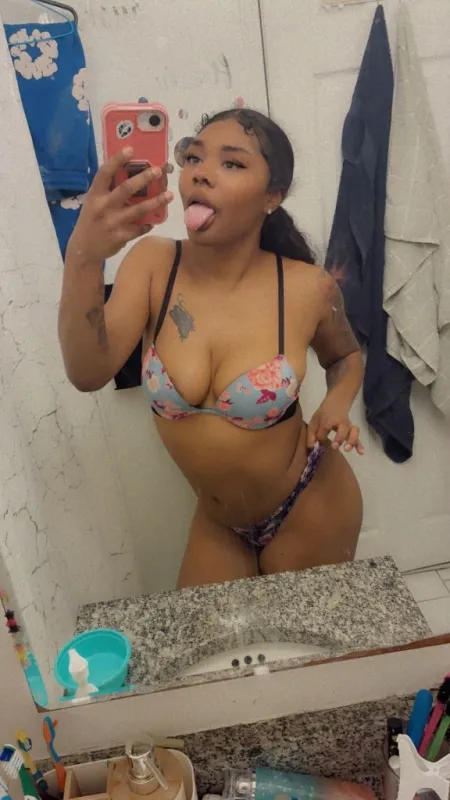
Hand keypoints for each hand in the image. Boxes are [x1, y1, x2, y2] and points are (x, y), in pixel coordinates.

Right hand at [66, 147, 172, 264]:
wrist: (84, 249)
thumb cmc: (91, 220)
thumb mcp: (93, 202)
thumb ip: (107, 190)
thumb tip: (130, 173)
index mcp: (95, 194)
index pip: (105, 173)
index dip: (117, 160)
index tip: (130, 149)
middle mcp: (103, 206)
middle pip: (125, 189)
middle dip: (143, 179)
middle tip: (157, 171)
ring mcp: (112, 222)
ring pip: (138, 210)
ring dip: (155, 202)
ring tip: (169, 195)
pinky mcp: (120, 236)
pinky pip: (140, 228)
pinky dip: (148, 224)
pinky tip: (155, 220)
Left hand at [307, 398, 363, 454]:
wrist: (338, 402)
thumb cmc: (324, 413)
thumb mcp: (315, 421)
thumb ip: (311, 434)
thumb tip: (311, 447)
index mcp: (329, 419)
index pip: (325, 428)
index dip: (320, 435)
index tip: (317, 440)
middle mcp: (340, 422)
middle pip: (343, 429)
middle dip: (339, 439)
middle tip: (334, 447)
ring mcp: (348, 426)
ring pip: (353, 431)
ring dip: (351, 441)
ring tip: (347, 449)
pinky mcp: (352, 430)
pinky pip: (357, 436)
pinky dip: (359, 444)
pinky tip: (360, 452)